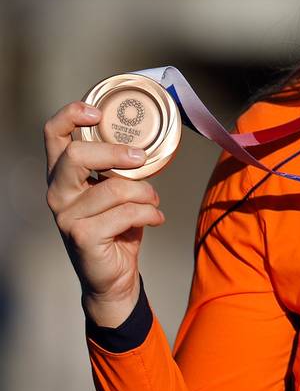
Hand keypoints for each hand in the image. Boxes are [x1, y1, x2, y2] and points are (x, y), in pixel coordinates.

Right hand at [45, 102, 164, 326]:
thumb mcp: (116, 191)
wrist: (114, 277)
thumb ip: (119, 169)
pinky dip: (149, 214)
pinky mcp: (81, 236)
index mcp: (63, 174)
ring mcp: (65, 215)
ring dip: (146, 193)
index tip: (97, 113)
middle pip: (78, 155)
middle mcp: (57, 192)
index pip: (53, 134)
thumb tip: (143, 144)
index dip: (71, 115)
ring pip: (114, 187)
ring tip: (153, 203)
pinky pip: (126, 213)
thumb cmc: (117, 228)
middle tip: (141, 159)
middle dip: (117, 153)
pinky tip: (155, 220)